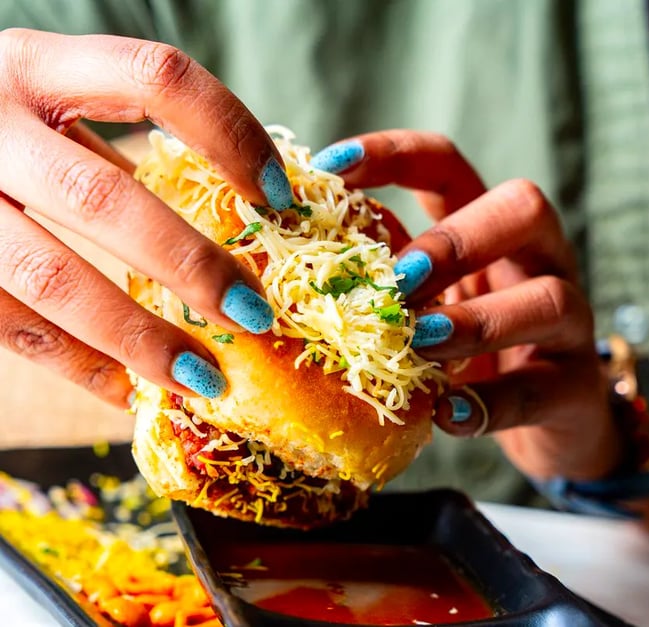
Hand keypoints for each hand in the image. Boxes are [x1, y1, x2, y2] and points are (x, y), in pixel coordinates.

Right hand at [0, 29, 292, 406]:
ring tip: (205, 379)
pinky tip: (135, 391)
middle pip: (100, 200)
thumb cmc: (9, 130)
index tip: (279, 196)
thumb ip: (124, 150)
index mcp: (38, 68)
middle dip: (188, 266)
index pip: (154, 79)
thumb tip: (244, 211)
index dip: (229, 134)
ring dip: (138, 339)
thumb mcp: (59, 109)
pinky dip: (83, 368)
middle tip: (253, 314)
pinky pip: (16, 332)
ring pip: (50, 281)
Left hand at [311, 130, 622, 481]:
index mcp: (488, 229)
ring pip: (548, 298)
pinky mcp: (575, 389)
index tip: (330, 168)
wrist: (548, 421)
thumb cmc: (471, 351)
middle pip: (523, 208)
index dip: (391, 155)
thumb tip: (304, 270)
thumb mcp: (429, 304)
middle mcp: (537, 261)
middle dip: (455, 239)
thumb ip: (387, 281)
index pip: (447, 165)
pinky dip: (490, 403)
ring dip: (475, 321)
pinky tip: (448, 415)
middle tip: (399, 280)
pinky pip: (540, 391)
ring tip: (420, 342)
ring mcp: (567, 324)